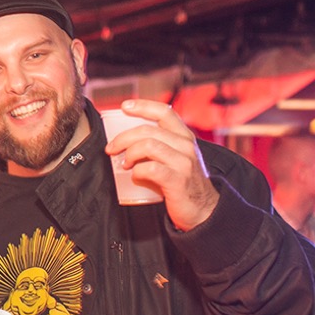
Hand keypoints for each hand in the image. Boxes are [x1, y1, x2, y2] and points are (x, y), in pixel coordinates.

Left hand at [105, 99, 219, 230]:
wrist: (203, 209)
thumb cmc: (181, 182)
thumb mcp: (175, 158)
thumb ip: (158, 146)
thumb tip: (124, 142)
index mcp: (184, 136)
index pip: (164, 112)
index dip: (143, 106)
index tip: (124, 107)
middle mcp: (185, 145)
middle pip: (148, 130)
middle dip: (123, 138)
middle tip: (111, 148)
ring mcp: (183, 162)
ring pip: (148, 145)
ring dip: (129, 153)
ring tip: (124, 163)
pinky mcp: (177, 180)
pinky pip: (150, 169)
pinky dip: (137, 171)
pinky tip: (134, 176)